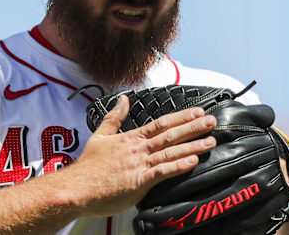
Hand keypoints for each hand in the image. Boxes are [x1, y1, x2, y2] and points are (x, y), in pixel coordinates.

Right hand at [70, 95, 216, 216]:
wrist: (77, 188)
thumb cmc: (88, 167)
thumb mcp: (100, 135)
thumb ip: (114, 117)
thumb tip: (123, 99)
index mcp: (131, 138)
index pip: (161, 123)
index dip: (181, 117)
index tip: (197, 112)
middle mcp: (138, 149)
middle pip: (170, 134)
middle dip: (193, 127)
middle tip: (211, 122)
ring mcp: (139, 164)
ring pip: (171, 151)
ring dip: (192, 145)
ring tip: (210, 141)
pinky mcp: (139, 181)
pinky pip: (163, 171)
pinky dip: (178, 165)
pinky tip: (192, 162)